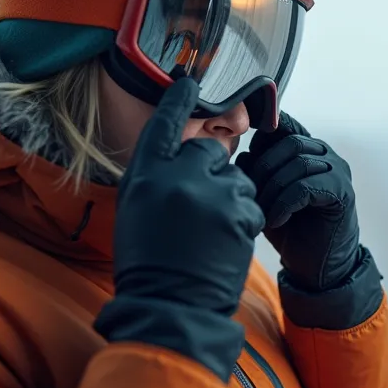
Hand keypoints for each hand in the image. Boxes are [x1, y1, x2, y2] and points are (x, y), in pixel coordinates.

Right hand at [111, 78, 264, 312]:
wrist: (168, 305)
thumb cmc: (149, 262)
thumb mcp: (136, 211)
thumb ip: (157, 179)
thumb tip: (181, 158)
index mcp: (144, 175)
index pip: (163, 125)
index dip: (176, 102)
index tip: (188, 82)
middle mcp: (175, 177)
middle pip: (209, 150)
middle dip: (212, 171)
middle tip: (202, 206)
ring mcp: (209, 194)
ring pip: (237, 177)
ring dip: (231, 198)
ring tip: (212, 232)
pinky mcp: (237, 212)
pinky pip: (251, 202)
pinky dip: (245, 220)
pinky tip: (226, 243)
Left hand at [236, 112, 359, 291]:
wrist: (316, 267)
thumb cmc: (290, 230)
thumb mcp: (266, 195)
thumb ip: (257, 172)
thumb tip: (242, 155)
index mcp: (308, 150)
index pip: (286, 125)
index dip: (262, 138)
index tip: (247, 163)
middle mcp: (327, 156)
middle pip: (290, 142)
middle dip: (263, 168)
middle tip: (250, 195)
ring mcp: (338, 172)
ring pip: (298, 162)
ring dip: (272, 188)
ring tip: (262, 212)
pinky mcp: (342, 193)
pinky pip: (306, 187)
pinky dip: (284, 203)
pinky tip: (276, 220)